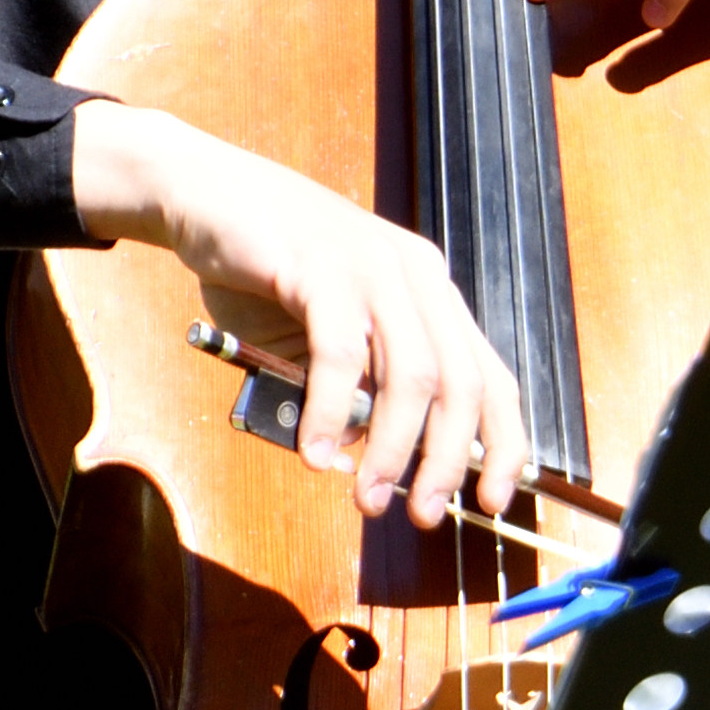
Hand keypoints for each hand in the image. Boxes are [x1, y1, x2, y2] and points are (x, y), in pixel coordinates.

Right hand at [69, 102, 528, 525]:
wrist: (205, 194)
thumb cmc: (271, 273)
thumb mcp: (332, 338)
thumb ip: (361, 389)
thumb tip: (373, 459)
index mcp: (433, 296)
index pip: (492, 378)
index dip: (503, 444)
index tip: (494, 502)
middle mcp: (417, 278)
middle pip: (461, 383)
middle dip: (447, 461)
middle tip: (424, 516)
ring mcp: (373, 267)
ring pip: (413, 373)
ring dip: (394, 447)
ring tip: (367, 496)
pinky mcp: (321, 267)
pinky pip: (340, 353)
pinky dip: (330, 411)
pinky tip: (314, 452)